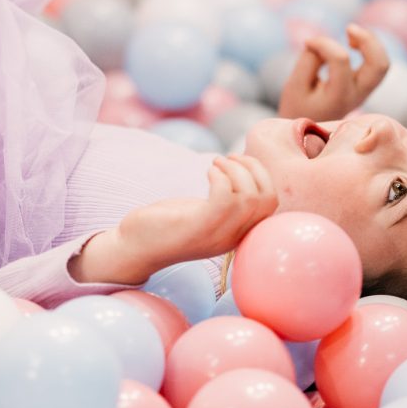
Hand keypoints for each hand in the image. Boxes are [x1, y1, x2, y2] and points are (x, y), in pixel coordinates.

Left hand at [69, 154, 277, 284]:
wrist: (134, 249)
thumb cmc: (168, 225)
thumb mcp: (205, 214)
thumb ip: (227, 202)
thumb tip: (242, 169)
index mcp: (237, 234)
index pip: (271, 206)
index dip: (262, 175)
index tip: (239, 161)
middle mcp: (232, 238)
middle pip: (267, 200)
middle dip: (253, 169)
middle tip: (228, 158)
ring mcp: (216, 235)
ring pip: (249, 198)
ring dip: (234, 169)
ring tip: (215, 162)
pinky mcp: (197, 228)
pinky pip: (224, 198)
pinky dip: (220, 176)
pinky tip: (207, 170)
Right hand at [277, 24, 389, 119]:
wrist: (305, 135)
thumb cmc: (297, 108)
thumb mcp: (294, 85)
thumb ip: (309, 60)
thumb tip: (322, 41)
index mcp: (339, 97)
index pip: (341, 59)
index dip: (324, 43)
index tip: (308, 43)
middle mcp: (357, 95)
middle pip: (379, 65)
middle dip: (368, 41)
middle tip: (348, 29)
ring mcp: (363, 92)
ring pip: (383, 63)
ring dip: (372, 43)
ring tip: (350, 33)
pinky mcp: (363, 87)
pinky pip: (377, 64)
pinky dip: (369, 48)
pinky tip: (352, 43)